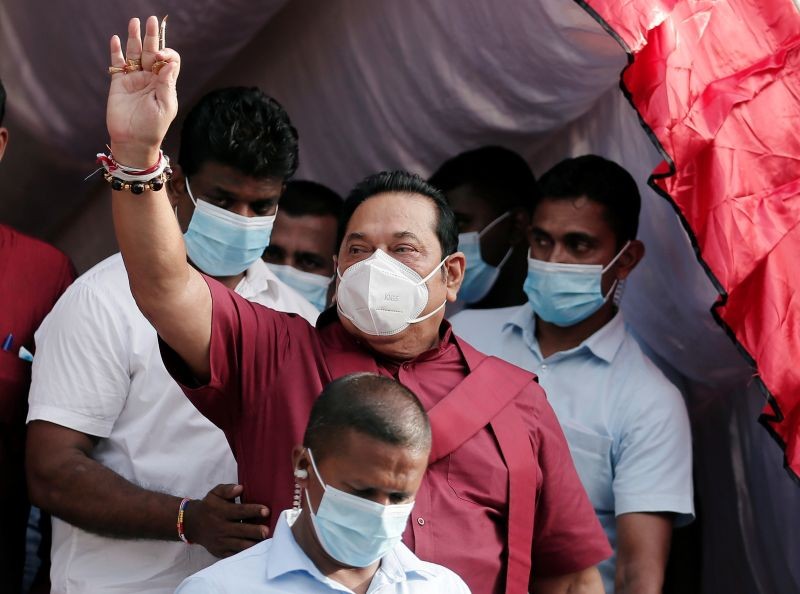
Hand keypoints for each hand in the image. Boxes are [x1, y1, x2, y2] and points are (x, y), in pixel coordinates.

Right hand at [107, 16, 180, 166]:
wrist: (134, 141)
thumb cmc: (153, 127)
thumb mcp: (165, 106)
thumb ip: (166, 84)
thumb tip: (170, 63)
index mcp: (165, 83)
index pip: (168, 60)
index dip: (166, 54)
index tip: (161, 57)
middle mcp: (150, 78)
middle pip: (151, 52)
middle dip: (152, 36)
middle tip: (150, 20)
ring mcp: (134, 79)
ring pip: (134, 54)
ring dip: (134, 38)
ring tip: (134, 22)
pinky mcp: (118, 84)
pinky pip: (117, 64)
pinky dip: (116, 52)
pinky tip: (115, 40)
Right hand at [183, 484, 269, 557]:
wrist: (192, 524)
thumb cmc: (209, 506)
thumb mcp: (215, 493)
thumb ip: (227, 489)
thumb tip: (240, 488)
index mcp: (221, 511)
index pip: (239, 511)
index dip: (253, 511)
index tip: (266, 510)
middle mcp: (221, 527)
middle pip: (241, 530)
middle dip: (255, 531)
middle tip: (267, 531)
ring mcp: (221, 542)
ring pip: (239, 545)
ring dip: (253, 544)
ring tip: (266, 542)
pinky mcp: (221, 552)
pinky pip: (235, 554)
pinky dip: (246, 553)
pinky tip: (257, 549)